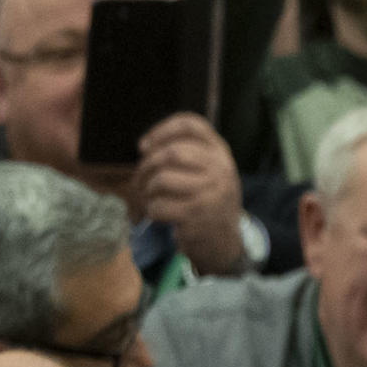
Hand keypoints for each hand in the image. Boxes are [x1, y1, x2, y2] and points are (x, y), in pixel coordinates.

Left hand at [135, 114, 249, 275]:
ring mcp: (210, 193)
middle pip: (171, 152)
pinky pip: (159, 206)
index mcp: (221, 153)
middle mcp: (220, 170)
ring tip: (151, 198)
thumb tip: (145, 146)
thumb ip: (186, 152)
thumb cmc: (207, 200)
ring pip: (162, 179)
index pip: (190, 125)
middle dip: (147, 165)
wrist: (225, 241)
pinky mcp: (196, 216)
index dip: (161, 131)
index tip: (144, 146)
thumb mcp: (209, 171)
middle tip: (141, 179)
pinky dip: (152, 211)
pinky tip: (159, 214)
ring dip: (147, 190)